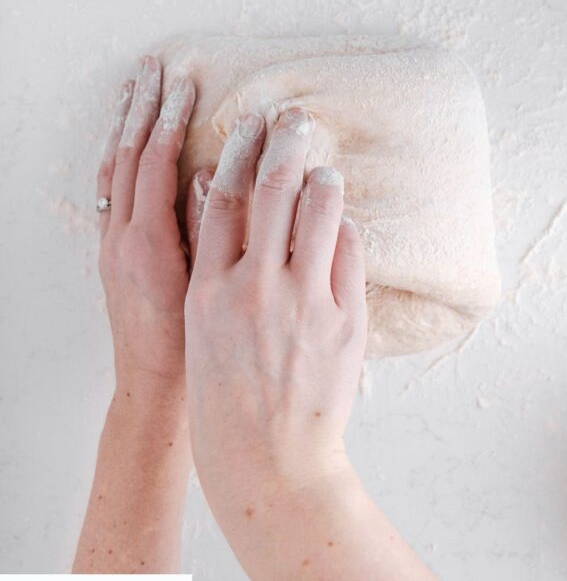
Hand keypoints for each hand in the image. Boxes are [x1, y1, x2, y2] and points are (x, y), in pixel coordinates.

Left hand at [97, 55, 201, 384]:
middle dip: (141, 109)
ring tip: (135, 89)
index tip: (189, 85)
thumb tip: (214, 174)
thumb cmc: (193, 348)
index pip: (155, 164)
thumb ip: (210, 230)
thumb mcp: (209, 288)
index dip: (171, 121)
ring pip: (110, 172)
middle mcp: (120, 240)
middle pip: (125, 157)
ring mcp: (111, 247)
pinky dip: (117, 158)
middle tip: (156, 68)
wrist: (156, 388)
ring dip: (123, 127)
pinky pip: (109, 193)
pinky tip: (126, 143)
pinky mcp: (113, 256)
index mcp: (147, 244)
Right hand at [185, 107, 366, 517]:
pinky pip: (350, 253)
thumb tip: (221, 209)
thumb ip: (213, 273)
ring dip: (323, 179)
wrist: (270, 464)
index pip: (222, 200)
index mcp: (208, 292)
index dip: (237, 152)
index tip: (248, 122)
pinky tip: (343, 222)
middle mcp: (254, 288)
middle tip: (294, 116)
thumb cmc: (226, 402)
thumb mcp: (203, 334)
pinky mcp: (344, 320)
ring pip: (319, 212)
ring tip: (324, 167)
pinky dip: (346, 230)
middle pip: (271, 190)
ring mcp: (303, 303)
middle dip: (284, 142)